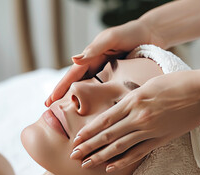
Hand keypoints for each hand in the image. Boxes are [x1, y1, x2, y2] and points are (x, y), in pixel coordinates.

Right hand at [45, 19, 160, 106]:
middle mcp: (96, 66)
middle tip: (51, 112)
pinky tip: (94, 110)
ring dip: (78, 101)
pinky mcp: (117, 78)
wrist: (150, 35)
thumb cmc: (130, 33)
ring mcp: (105, 73)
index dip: (60, 88)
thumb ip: (94, 49)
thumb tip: (73, 60)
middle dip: (64, 97)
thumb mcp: (111, 39)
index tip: (49, 102)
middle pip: (77, 84)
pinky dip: (96, 100)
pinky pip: (103, 91)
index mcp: (92, 57)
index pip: (72, 75)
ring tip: (70, 115)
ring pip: (88, 90)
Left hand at [70, 70, 199, 172]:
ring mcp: (149, 130)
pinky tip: (111, 167)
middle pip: (108, 135)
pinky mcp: (160, 139)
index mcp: (133, 100)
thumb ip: (131, 98)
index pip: (105, 119)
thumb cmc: (175, 83)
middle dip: (89, 146)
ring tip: (87, 164)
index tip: (76, 139)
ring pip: (120, 146)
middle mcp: (138, 116)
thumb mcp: (148, 85)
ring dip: (101, 156)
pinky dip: (124, 161)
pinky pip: (138, 152)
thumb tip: (119, 108)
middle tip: (74, 155)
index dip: (89, 130)